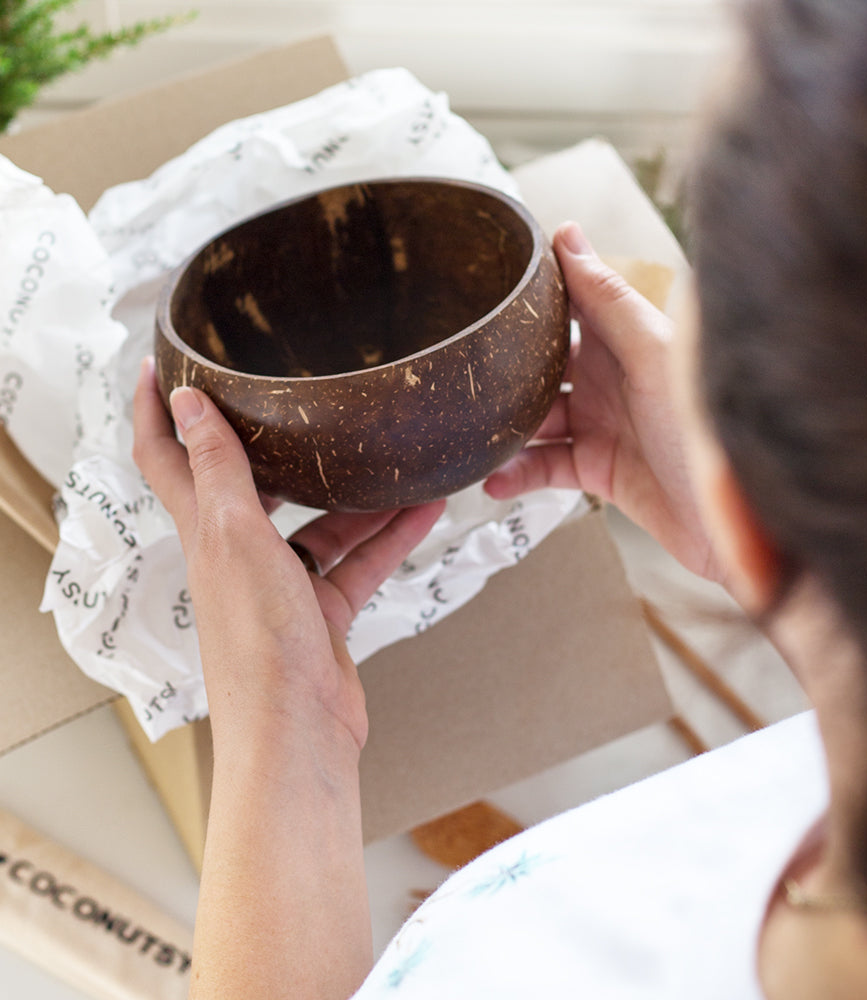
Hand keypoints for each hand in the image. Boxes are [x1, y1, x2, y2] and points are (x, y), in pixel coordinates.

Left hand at [133, 359, 443, 998]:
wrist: (297, 731)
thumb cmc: (258, 643)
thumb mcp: (237, 538)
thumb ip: (220, 470)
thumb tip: (189, 404)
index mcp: (204, 533)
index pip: (166, 458)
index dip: (158, 410)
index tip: (161, 361)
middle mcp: (237, 556)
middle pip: (253, 485)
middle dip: (276, 444)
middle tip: (300, 398)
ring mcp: (283, 586)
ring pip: (322, 524)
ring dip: (359, 496)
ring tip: (397, 457)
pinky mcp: (322, 613)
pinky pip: (358, 562)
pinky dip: (389, 537)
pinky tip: (426, 510)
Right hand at [485, 222, 719, 581]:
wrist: (733, 520)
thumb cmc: (706, 430)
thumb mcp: (654, 354)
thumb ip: (609, 299)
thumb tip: (568, 237)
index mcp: (626, 339)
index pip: (571, 301)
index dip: (534, 291)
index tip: (488, 278)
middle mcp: (610, 377)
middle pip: (543, 363)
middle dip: (505, 366)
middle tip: (462, 368)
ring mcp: (602, 424)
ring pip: (536, 417)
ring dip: (504, 425)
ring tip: (468, 430)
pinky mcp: (598, 470)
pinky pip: (546, 467)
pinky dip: (518, 474)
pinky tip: (494, 479)